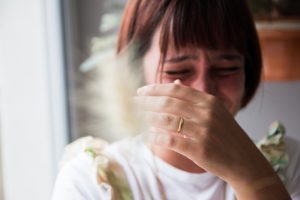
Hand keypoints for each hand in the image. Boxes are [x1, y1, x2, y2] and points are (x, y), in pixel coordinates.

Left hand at [135, 82, 289, 198]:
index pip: (176, 90)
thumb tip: (173, 84)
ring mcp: (204, 131)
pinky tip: (147, 136)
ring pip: (167, 120)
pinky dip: (155, 137)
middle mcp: (206, 113)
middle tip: (133, 103)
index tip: (141, 91)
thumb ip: (193, 99)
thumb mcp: (215, 112)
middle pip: (168, 103)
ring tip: (138, 118)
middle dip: (147, 102)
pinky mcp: (199, 149)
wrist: (244, 161)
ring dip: (148, 118)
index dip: (155, 89)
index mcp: (209, 101)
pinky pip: (170, 140)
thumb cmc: (226, 135)